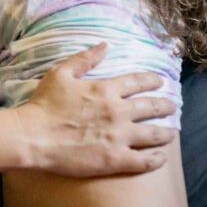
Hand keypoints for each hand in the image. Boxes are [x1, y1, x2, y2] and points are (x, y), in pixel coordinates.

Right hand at [14, 43, 175, 176]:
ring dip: (166, 133)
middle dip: (165, 106)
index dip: (151, 80)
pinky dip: (156, 159)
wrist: (35, 136)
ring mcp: (119, 137)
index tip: (160, 82)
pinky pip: (144, 160)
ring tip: (171, 133)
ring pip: (153, 134)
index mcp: (106, 89)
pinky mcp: (116, 159)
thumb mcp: (60, 73)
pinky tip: (161, 158)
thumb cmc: (45, 104)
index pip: (137, 82)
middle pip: (151, 107)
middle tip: (172, 106)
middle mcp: (118, 112)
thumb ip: (84, 59)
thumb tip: (104, 45)